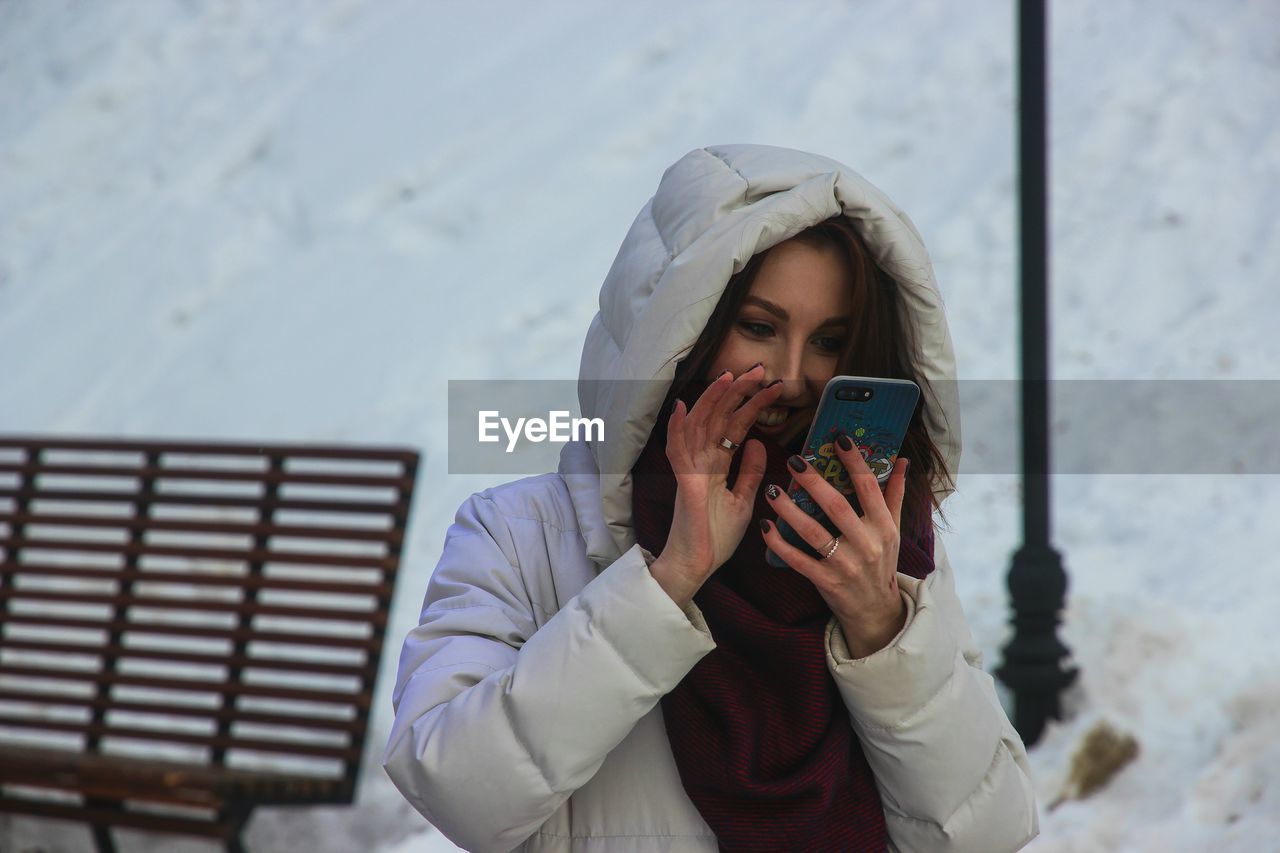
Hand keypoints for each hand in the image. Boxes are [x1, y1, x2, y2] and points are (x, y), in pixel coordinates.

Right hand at [648, 364, 784, 607]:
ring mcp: (691, 469)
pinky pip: (677, 450)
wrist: (698, 564)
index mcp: (717, 465)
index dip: (752, 404)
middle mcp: (702, 461)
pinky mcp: (685, 481)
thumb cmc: (716, 537)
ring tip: (729, 377)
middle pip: (719, 418)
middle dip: (737, 392)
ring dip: (713, 400)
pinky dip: (677, 428)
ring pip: (699, 425)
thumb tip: (756, 442)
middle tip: (757, 369)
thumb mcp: (744, 499)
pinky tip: (682, 407)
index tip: (772, 386)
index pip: (735, 426)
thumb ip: (749, 472)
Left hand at [760, 437, 909, 656]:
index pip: (869, 487)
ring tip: (772, 489)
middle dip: (814, 481)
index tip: (839, 439)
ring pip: (813, 532)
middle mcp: (866, 544)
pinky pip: (798, 560)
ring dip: (789, 510)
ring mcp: (845, 564)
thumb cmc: (882, 563)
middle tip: (794, 460)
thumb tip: (902, 461)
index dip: (855, 462)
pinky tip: (765, 526)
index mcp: (883, 527)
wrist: (877, 611)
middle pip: (837, 507)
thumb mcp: (893, 530)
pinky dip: (780, 544)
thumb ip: (895, 495)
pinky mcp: (826, 581)